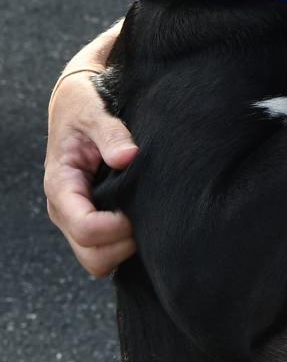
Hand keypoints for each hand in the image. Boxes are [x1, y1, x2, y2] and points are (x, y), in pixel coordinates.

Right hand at [44, 28, 138, 276]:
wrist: (78, 102)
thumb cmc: (84, 104)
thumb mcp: (94, 110)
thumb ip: (111, 133)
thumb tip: (129, 156)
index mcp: (61, 186)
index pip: (86, 229)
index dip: (117, 227)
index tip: (141, 208)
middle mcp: (65, 208)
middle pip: (93, 257)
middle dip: (123, 244)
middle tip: (149, 215)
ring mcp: (77, 216)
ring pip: (100, 259)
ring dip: (125, 245)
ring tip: (146, 215)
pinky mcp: (91, 216)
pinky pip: (106, 248)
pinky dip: (124, 242)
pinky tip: (141, 216)